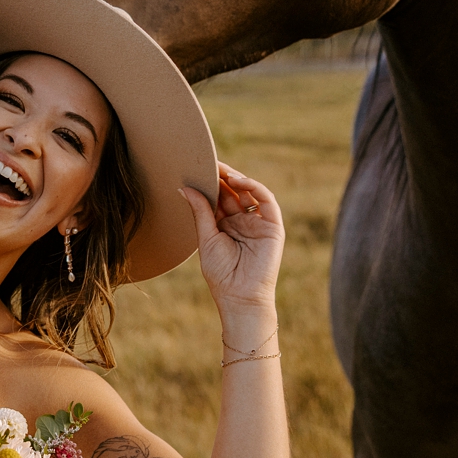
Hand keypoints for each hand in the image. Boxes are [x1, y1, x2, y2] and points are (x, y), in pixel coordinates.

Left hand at [180, 163, 284, 320]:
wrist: (239, 295)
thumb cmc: (221, 273)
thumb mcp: (206, 237)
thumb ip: (201, 211)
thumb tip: (184, 188)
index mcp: (225, 225)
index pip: (218, 198)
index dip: (209, 183)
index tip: (196, 168)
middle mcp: (242, 221)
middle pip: (232, 193)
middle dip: (221, 177)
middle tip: (207, 162)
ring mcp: (258, 223)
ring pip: (249, 193)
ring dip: (237, 179)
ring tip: (222, 170)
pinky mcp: (273, 226)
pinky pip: (266, 200)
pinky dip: (254, 187)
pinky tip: (238, 181)